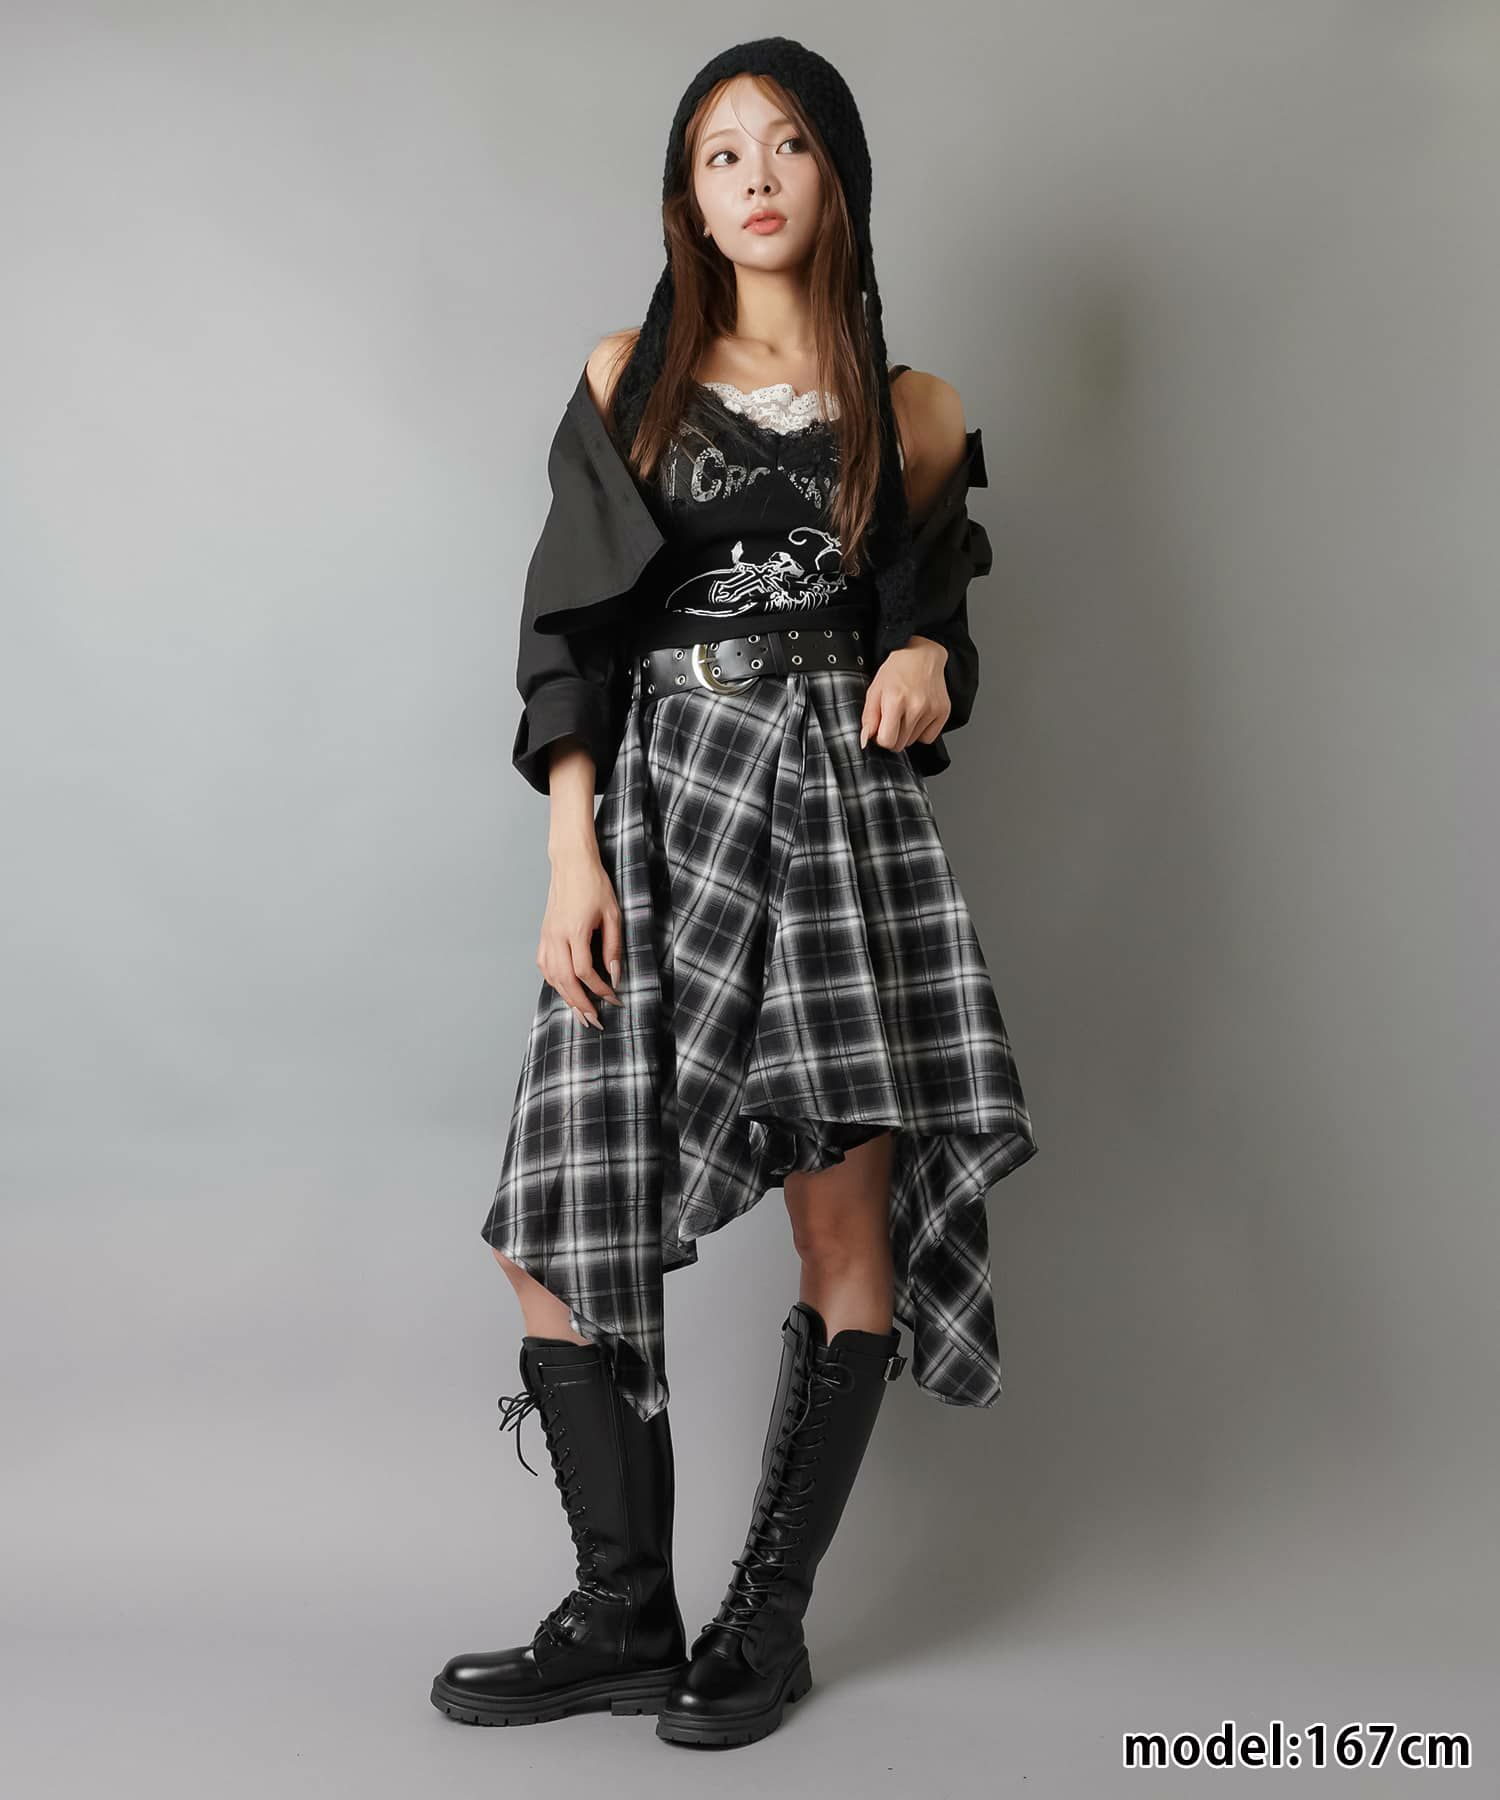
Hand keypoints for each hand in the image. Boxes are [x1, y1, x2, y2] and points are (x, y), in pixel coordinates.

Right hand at [537, 846, 622, 1029]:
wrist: (571, 864)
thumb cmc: (594, 885)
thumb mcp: (613, 914)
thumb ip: (613, 947)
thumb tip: (615, 975)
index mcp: (575, 931)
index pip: (584, 972)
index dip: (599, 990)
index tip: (614, 999)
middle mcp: (556, 936)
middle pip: (564, 981)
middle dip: (580, 1004)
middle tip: (594, 1021)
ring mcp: (547, 936)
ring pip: (552, 976)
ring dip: (565, 998)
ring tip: (579, 1014)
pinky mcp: (543, 934)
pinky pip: (544, 966)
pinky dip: (553, 982)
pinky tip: (564, 990)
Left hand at [859, 636, 950, 753]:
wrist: (921, 655)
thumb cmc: (897, 670)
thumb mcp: (874, 690)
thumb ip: (868, 718)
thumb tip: (865, 740)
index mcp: (896, 700)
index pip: (887, 741)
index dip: (880, 738)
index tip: (881, 728)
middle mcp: (916, 706)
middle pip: (900, 744)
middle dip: (893, 736)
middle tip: (893, 718)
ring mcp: (932, 710)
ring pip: (913, 742)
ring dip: (907, 733)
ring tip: (906, 713)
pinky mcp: (943, 712)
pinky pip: (928, 738)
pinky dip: (921, 732)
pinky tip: (918, 717)